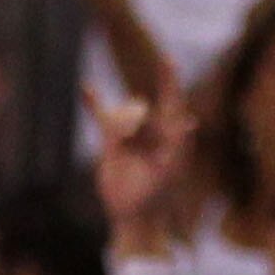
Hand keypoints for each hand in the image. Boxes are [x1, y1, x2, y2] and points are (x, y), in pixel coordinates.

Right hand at [88, 67, 195, 244]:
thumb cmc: (157, 197)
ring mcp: (131, 135)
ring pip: (122, 112)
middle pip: (139, 108)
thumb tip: (190, 123)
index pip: (171, 101)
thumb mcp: (170, 172)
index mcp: (170, 135)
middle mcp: (152, 132)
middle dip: (132, 120)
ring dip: (119, 123)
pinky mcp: (111, 142)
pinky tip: (85, 88)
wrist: (133, 216)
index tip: (167, 59)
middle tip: (128, 141)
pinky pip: (102, 116)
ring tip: (118, 142)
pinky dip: (94, 102)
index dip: (169, 79)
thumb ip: (180, 147)